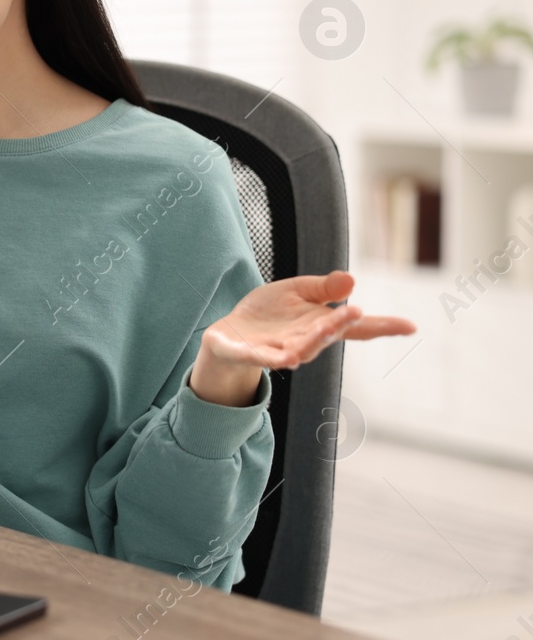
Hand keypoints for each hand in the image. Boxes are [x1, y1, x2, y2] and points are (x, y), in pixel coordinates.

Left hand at [189, 270, 415, 405]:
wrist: (229, 333)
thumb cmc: (269, 313)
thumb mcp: (297, 291)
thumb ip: (323, 288)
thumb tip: (352, 279)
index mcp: (319, 324)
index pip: (355, 327)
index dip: (382, 326)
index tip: (410, 326)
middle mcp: (304, 341)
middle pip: (327, 334)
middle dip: (340, 324)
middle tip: (356, 312)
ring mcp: (278, 350)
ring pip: (300, 348)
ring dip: (312, 341)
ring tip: (325, 329)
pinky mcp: (251, 353)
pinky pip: (264, 358)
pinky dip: (274, 358)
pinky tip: (285, 359)